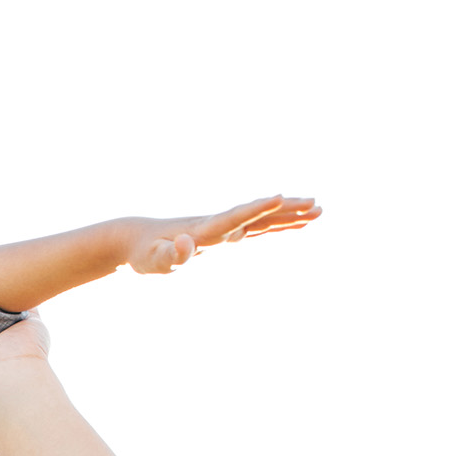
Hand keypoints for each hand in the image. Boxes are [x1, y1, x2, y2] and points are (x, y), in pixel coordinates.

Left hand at [124, 195, 321, 273]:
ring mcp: (223, 228)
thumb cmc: (145, 252)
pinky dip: (276, 224)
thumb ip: (172, 254)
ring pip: (262, 219)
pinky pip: (256, 228)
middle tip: (317, 205)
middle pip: (258, 214)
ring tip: (319, 211)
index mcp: (204, 230)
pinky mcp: (223, 235)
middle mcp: (218, 225)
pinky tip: (296, 224)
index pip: (235, 217)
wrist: (136, 238)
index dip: (257, 208)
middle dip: (286, 209)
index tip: (281, 195)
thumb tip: (187, 245)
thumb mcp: (154, 260)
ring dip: (289, 214)